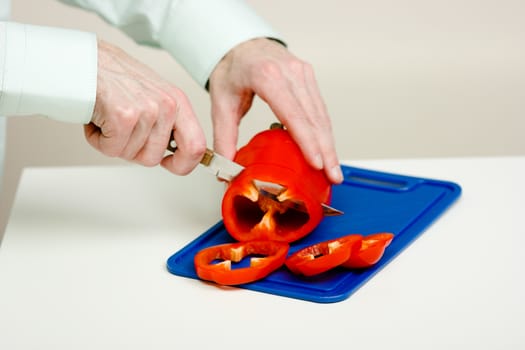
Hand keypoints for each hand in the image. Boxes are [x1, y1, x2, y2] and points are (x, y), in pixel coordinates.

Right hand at [85, 40, 205, 174]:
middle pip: (154, 158)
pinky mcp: (124, 116)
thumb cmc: (114, 77)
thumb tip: (175, 151)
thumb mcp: (153, 95)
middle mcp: (167, 105)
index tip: (170, 164)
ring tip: (108, 118)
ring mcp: (147, 110)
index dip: (183, 164)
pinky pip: (111, 150)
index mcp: (178, 102)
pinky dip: (98, 140)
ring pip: (130, 155)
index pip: (196, 146)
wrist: (82, 59)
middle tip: (122, 131)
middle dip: (133, 151)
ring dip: (113, 142)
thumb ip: (167, 123)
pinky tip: (97, 119)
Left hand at [208, 38, 342, 183]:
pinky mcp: (308, 76)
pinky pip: (320, 108)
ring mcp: (302, 73)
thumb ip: (224, 137)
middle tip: (332, 176)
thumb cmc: (232, 69)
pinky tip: (327, 150)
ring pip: (321, 114)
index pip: (293, 114)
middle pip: (313, 118)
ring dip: (329, 143)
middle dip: (325, 150)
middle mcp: (290, 72)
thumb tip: (226, 167)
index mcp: (266, 76)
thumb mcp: (221, 103)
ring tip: (333, 169)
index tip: (317, 162)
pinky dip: (324, 131)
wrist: (241, 44)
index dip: (307, 141)